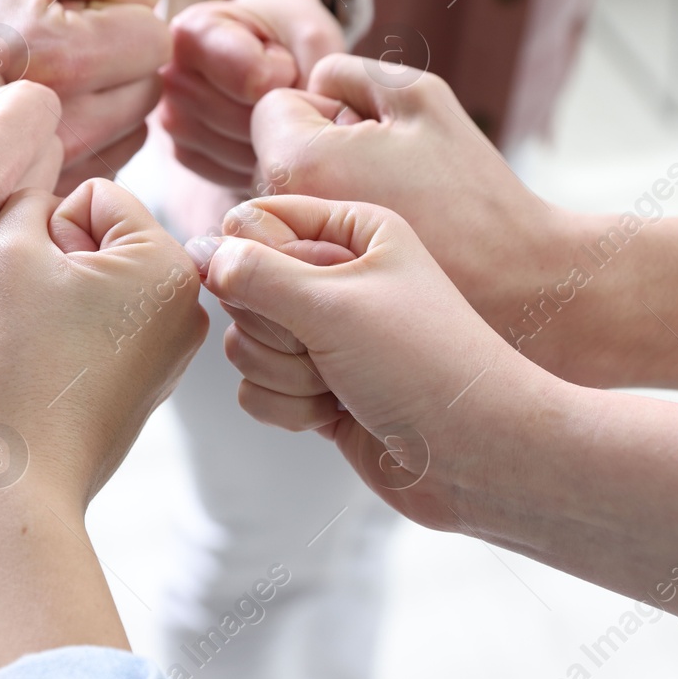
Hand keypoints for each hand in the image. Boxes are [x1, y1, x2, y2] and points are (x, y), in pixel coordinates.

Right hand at [0, 0, 171, 189]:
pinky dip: (89, 135)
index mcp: (61, 58)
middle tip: (58, 43)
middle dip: (119, 61)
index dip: (122, 15)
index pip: (155, 40)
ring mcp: (48, 172)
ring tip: (47, 75)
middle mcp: (60, 128)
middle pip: (149, 90)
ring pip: (134, 129)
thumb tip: (158, 14)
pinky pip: (105, 161)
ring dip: (107, 99)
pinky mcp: (38, 198)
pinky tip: (44, 111)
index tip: (69, 11)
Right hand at [0, 179, 207, 514]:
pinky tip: (55, 366)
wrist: (25, 475)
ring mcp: (178, 343)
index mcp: (170, 261)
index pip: (94, 196)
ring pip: (102, 279)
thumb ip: (29, 200)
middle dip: (60, 262)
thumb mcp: (9, 253)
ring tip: (44, 342)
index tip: (38, 286)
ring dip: (64, 295)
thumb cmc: (18, 368)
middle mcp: (191, 300)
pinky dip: (75, 331)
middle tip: (37, 318)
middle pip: (104, 236)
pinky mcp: (156, 375)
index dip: (48, 231)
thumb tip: (49, 205)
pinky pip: (108, 322)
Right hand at [158, 0, 343, 188]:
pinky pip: (231, 175)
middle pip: (246, 121)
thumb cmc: (287, 35)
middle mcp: (171, 75)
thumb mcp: (311, 33)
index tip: (281, 58)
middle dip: (279, 111)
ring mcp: (171, 118)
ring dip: (271, 140)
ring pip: (240, 153)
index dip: (285, 75)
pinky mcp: (183, 153)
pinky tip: (259, 132)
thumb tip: (298, 130)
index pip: (254, 80)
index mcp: (195, 32)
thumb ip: (312, 71)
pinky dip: (257, 162)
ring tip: (269, 106)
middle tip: (279, 85)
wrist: (267, 48)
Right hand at [193, 195, 564, 531]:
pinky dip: (287, 408)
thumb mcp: (334, 303)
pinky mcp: (320, 389)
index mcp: (354, 230)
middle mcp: (338, 276)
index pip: (256, 221)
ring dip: (281, 373)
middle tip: (323, 346)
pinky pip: (257, 389)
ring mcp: (327, 335)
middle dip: (271, 330)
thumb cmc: (423, 365)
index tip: (293, 294)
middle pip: (242, 288)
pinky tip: (333, 415)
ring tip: (337, 384)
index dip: (254, 262)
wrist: (477, 456)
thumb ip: (255, 272)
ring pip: (243, 343)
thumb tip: (200, 253)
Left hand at [250, 53, 575, 334]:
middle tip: (389, 181)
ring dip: (325, 198)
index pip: (272, 109)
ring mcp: (285, 268)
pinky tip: (378, 258)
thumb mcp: (418, 98)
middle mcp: (278, 219)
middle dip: (320, 155)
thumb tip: (312, 85)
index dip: (326, 110)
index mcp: (295, 162)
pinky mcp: (303, 302)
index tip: (373, 140)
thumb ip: (349, 73)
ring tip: (385, 220)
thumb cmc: (469, 190)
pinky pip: (298, 250)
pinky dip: (329, 247)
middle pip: (273, 159)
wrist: (513, 286)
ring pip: (286, 205)